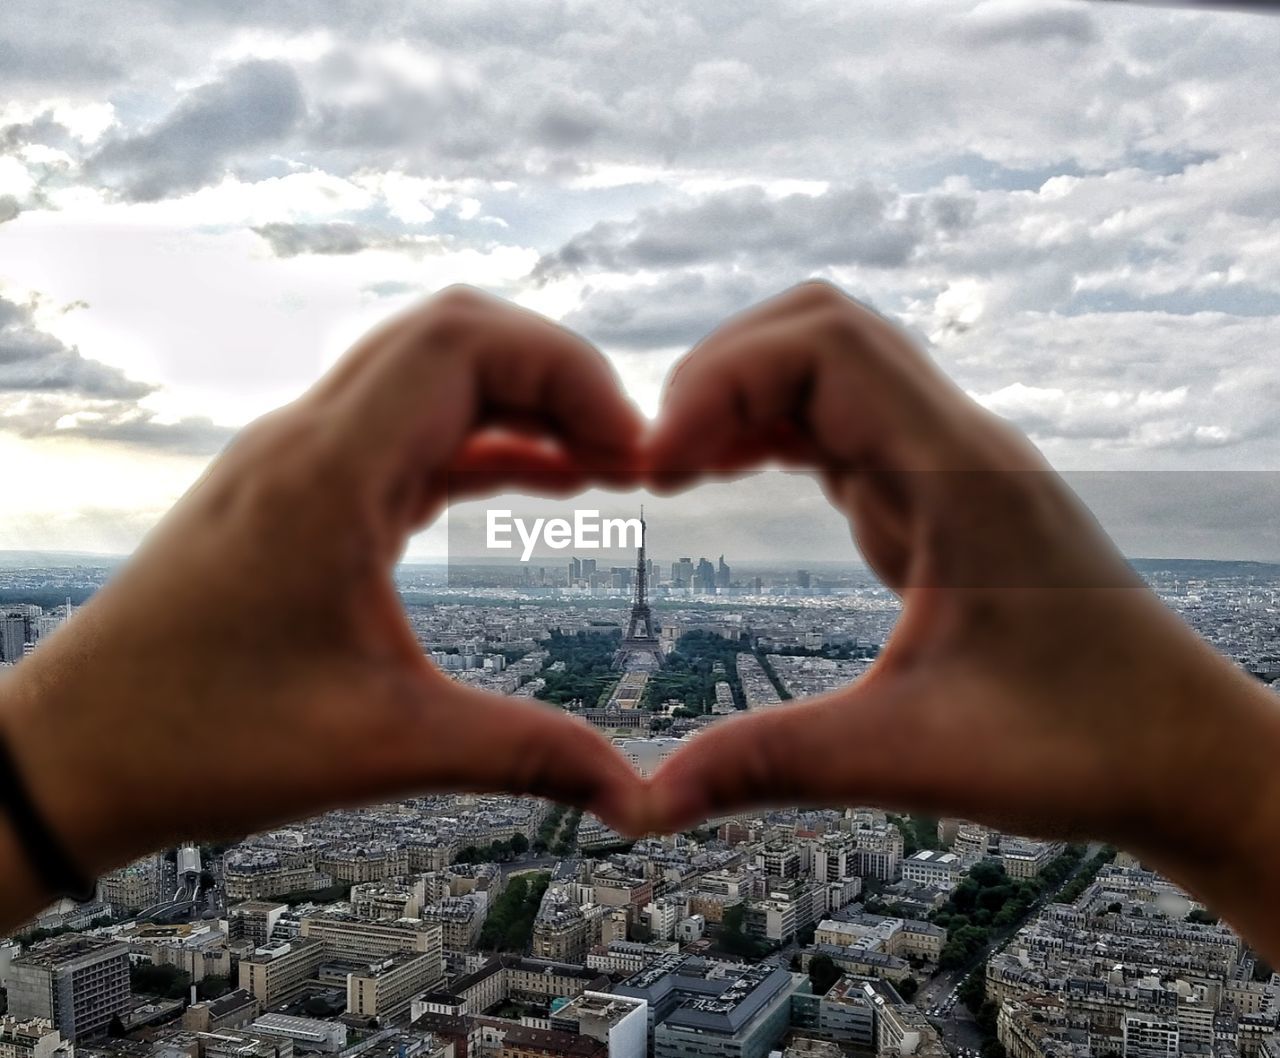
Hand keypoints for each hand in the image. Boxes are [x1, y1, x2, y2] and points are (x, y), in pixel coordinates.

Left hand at [0, 286, 648, 913]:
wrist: (73, 753)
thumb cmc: (199, 741)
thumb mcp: (384, 748)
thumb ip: (523, 756)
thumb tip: (631, 793)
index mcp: (328, 476)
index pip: (462, 340)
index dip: (567, 370)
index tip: (630, 450)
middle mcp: (309, 443)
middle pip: (454, 336)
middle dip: (557, 377)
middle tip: (628, 456)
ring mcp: (300, 461)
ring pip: (431, 376)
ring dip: (523, 405)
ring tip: (603, 467)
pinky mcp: (301, 493)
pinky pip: (411, 432)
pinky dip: (486, 440)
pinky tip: (540, 478)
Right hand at [644, 281, 1279, 947]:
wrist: (1181, 751)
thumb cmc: (1084, 747)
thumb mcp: (915, 757)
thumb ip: (776, 764)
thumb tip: (651, 799)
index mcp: (961, 477)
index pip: (828, 347)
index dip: (723, 380)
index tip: (658, 466)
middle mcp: (956, 448)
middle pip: (820, 331)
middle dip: (720, 374)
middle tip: (654, 464)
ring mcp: (948, 466)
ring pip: (829, 370)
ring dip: (743, 398)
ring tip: (674, 470)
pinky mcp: (937, 497)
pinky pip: (840, 425)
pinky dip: (771, 432)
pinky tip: (728, 478)